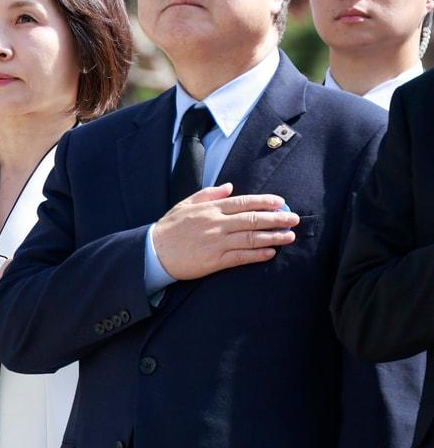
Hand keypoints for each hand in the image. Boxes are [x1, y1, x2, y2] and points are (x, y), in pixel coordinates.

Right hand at [152, 184, 297, 280]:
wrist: (153, 252)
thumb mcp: (185, 205)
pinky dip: (258, 254)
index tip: (281, 202)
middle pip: (252, 219)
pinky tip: (271, 252)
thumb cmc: (169, 228)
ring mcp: (216, 242)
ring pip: (251, 237)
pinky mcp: (214, 261)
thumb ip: (208, 194)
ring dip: (273, 236)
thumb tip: (229, 187)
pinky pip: (241, 256)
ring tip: (289, 236)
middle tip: (294, 219)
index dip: (264, 202)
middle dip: (277, 218)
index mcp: (210, 209)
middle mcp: (216, 224)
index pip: (243, 202)